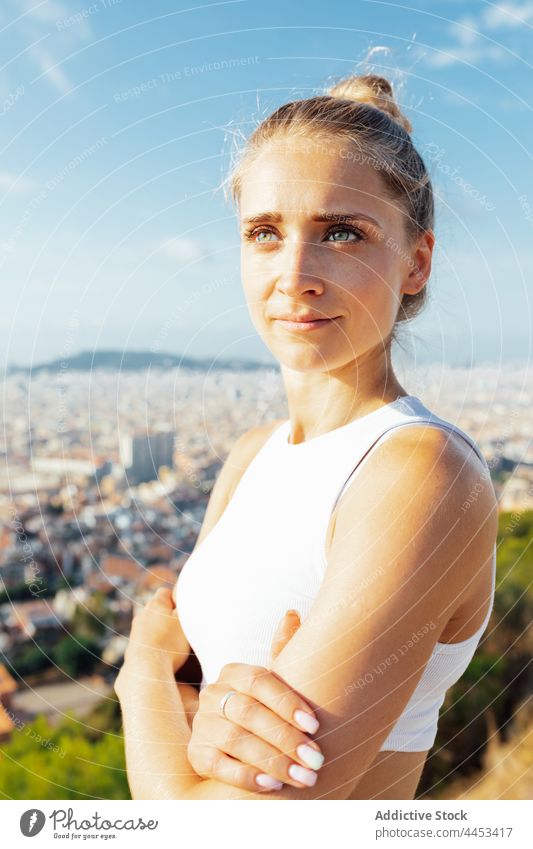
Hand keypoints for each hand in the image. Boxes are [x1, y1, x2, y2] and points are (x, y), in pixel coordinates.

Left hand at [116, 587, 190, 694]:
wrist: (147, 670)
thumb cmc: (170, 644)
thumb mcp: (185, 619)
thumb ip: (184, 604)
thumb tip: (182, 592)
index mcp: (155, 605)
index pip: (164, 592)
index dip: (176, 599)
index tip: (184, 612)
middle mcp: (141, 616)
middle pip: (156, 610)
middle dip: (167, 616)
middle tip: (180, 628)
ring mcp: (135, 633)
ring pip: (149, 627)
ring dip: (159, 632)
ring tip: (171, 645)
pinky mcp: (131, 650)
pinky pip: (145, 643)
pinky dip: (153, 646)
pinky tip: (161, 656)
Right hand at [187, 609, 324, 791]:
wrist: (242, 749)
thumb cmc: (269, 711)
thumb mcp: (277, 683)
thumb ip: (283, 650)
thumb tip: (292, 613)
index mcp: (234, 672)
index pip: (258, 681)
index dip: (286, 702)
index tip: (315, 725)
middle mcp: (213, 695)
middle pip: (249, 712)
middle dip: (286, 738)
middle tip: (316, 759)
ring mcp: (201, 724)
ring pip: (235, 740)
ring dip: (273, 760)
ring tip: (304, 777)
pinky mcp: (196, 755)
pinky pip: (218, 765)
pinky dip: (246, 775)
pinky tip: (273, 785)